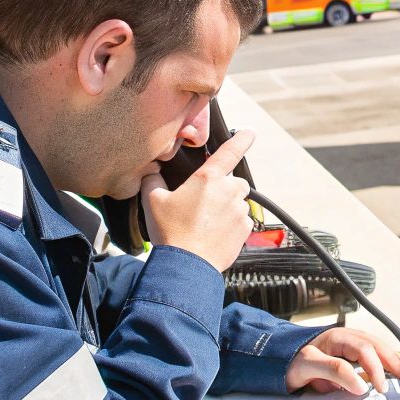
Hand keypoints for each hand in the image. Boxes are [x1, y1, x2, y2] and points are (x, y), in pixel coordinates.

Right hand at [139, 130, 254, 271]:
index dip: (241, 140)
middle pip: (234, 181)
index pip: (230, 151)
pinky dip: (231, 225)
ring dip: (227, 207)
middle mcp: (228, 192)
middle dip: (224, 188)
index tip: (248, 133)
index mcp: (208, 179)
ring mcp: (239, 211)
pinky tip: (214, 234)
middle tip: (204, 203)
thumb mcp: (152, 201)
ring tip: (206, 222)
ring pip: (238, 202)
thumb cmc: (170, 233)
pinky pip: (241, 221)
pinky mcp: (245, 230)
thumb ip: (152, 180)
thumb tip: (151, 171)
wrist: (186, 266)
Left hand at [285, 326, 399, 394]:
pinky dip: (382, 362)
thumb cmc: (288, 361)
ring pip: (375, 348)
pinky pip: (369, 355)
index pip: (365, 350)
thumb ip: (335, 372)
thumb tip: (361, 384)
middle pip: (376, 346)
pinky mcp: (345, 355)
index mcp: (338, 338)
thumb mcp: (308, 366)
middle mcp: (345, 339)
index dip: (375, 369)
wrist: (272, 360)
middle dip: (393, 360)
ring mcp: (346, 346)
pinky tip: (390, 371)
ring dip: (391, 360)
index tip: (380, 388)